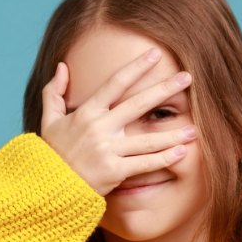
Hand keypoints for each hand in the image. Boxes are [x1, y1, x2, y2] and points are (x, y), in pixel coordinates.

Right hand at [39, 47, 196, 196]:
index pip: (115, 83)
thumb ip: (54, 92)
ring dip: (172, 134)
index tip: (155, 55)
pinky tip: (182, 152)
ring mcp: (108, 150)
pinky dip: (164, 159)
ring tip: (194, 128)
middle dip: (164, 89)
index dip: (136, 67)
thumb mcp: (49, 121)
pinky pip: (144, 164)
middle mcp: (100, 128)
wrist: (48, 187)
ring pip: (147, 139)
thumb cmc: (52, 153)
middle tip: (188, 77)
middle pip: (138, 104)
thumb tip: (62, 66)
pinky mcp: (114, 172)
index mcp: (87, 112)